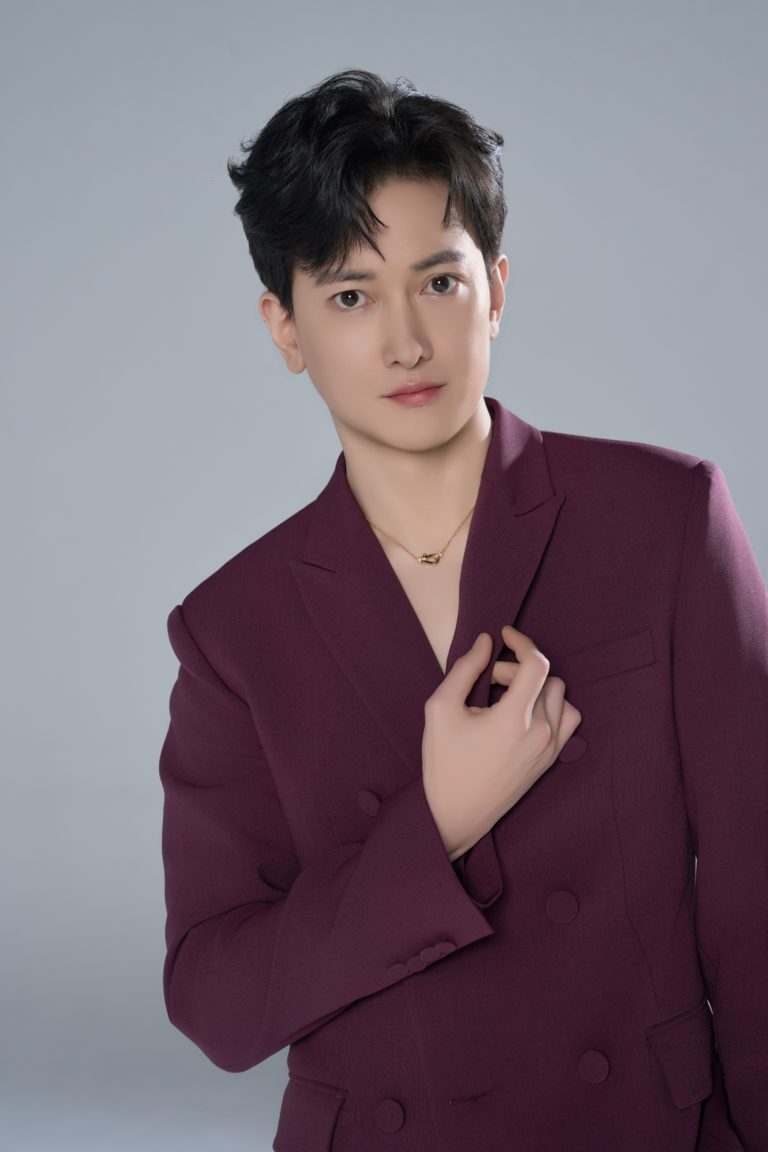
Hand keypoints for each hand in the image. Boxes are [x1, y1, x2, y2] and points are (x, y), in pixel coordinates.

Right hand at [421, 625, 581, 861]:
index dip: (522, 641)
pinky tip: (523, 715)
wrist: (455, 814)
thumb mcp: (441, 708)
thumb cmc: (443, 763)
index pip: (536, 664)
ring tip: (507, 699)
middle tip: (489, 681)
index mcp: (513, 719)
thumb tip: (486, 642)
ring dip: (537, 688)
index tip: (505, 634)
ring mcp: (550, 749)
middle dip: (518, 669)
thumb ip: (465, 669)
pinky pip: (567, 720)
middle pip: (546, 678)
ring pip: (561, 696)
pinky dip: (551, 707)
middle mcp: (540, 733)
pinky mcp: (551, 761)